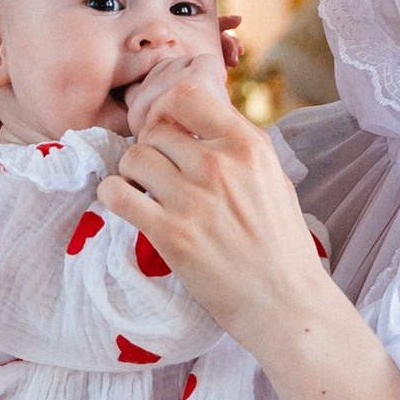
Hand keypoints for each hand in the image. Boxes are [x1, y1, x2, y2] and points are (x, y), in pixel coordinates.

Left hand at [103, 66, 329, 350]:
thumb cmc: (281, 244)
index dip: (166, 110)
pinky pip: (117, 194)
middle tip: (158, 174)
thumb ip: (236, 148)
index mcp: (248, 145)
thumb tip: (195, 125)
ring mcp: (194, 199)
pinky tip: (125, 205)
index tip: (166, 131)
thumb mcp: (272, 179)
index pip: (186, 95)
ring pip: (133, 158)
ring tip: (145, 192)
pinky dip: (113, 195)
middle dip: (151, 149)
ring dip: (131, 173)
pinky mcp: (171, 234)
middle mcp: (220, 164)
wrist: (286, 303)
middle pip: (155, 131)